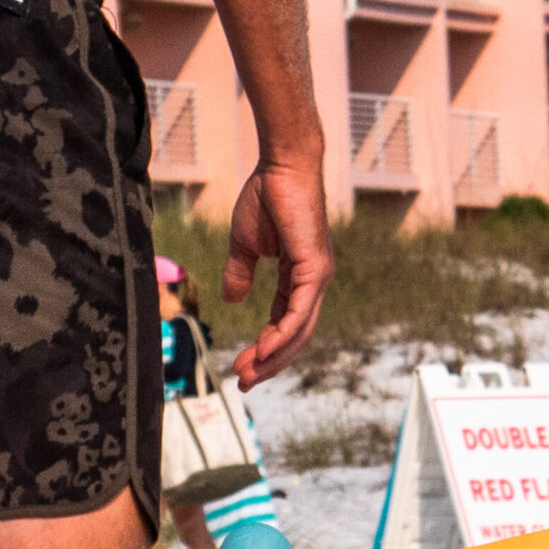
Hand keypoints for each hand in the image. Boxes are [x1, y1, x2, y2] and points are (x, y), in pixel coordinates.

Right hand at [222, 159, 331, 387]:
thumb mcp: (244, 245)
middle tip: (244, 382)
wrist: (281, 166)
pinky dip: (282, 335)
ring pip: (298, 331)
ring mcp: (317, 278)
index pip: (283, 323)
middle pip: (294, 336)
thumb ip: (239, 273)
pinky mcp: (315, 269)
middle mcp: (312, 283)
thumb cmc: (266, 197)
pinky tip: (265, 352)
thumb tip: (231, 300)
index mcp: (297, 278)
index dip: (263, 348)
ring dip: (274, 356)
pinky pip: (298, 312)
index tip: (241, 367)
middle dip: (269, 362)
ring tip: (249, 374)